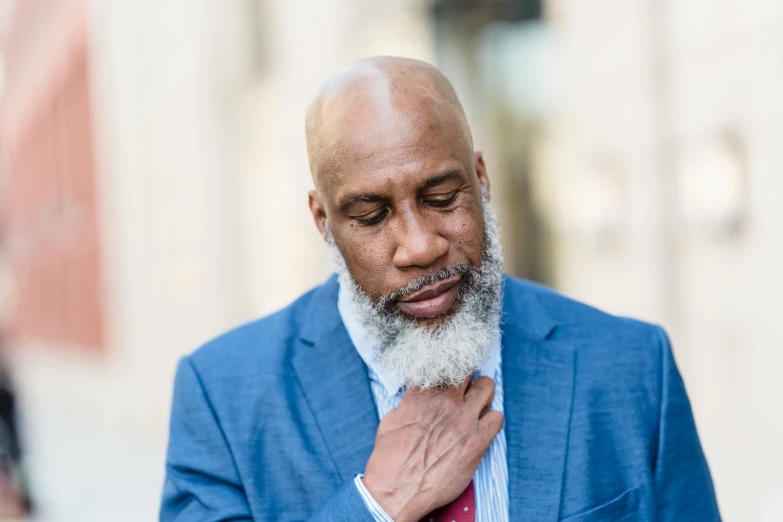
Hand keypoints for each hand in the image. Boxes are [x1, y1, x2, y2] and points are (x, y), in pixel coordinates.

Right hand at [362, 375, 503, 521]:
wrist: (399, 488)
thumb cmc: (390, 457)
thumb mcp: (392, 419)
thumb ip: (410, 402)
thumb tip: (418, 397)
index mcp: (423, 392)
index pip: (442, 365)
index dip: (446, 368)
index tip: (449, 372)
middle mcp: (445, 400)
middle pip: (467, 369)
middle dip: (466, 376)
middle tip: (465, 386)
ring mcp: (464, 418)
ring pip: (487, 386)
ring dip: (483, 392)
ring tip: (478, 402)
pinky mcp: (478, 439)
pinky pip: (497, 417)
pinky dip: (491, 419)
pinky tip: (483, 426)